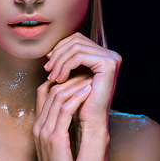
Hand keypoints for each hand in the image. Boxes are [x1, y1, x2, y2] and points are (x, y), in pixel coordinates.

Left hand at [33, 32, 121, 160]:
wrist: (89, 121)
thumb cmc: (78, 100)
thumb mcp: (71, 76)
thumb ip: (65, 60)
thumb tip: (50, 49)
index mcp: (103, 54)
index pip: (76, 39)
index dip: (60, 48)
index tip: (48, 61)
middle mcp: (111, 54)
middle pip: (76, 40)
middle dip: (58, 53)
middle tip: (47, 69)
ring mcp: (112, 58)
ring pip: (75, 47)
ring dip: (59, 61)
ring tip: (51, 76)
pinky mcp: (108, 64)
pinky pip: (79, 57)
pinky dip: (65, 66)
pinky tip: (59, 79)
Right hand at [33, 76, 92, 160]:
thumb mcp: (62, 143)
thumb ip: (64, 126)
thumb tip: (77, 110)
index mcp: (39, 126)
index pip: (43, 92)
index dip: (59, 80)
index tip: (76, 73)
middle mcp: (38, 126)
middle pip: (49, 91)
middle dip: (69, 78)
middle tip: (85, 70)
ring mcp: (44, 131)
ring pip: (56, 96)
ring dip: (75, 84)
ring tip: (89, 77)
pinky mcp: (54, 138)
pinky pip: (65, 110)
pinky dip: (77, 97)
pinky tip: (88, 91)